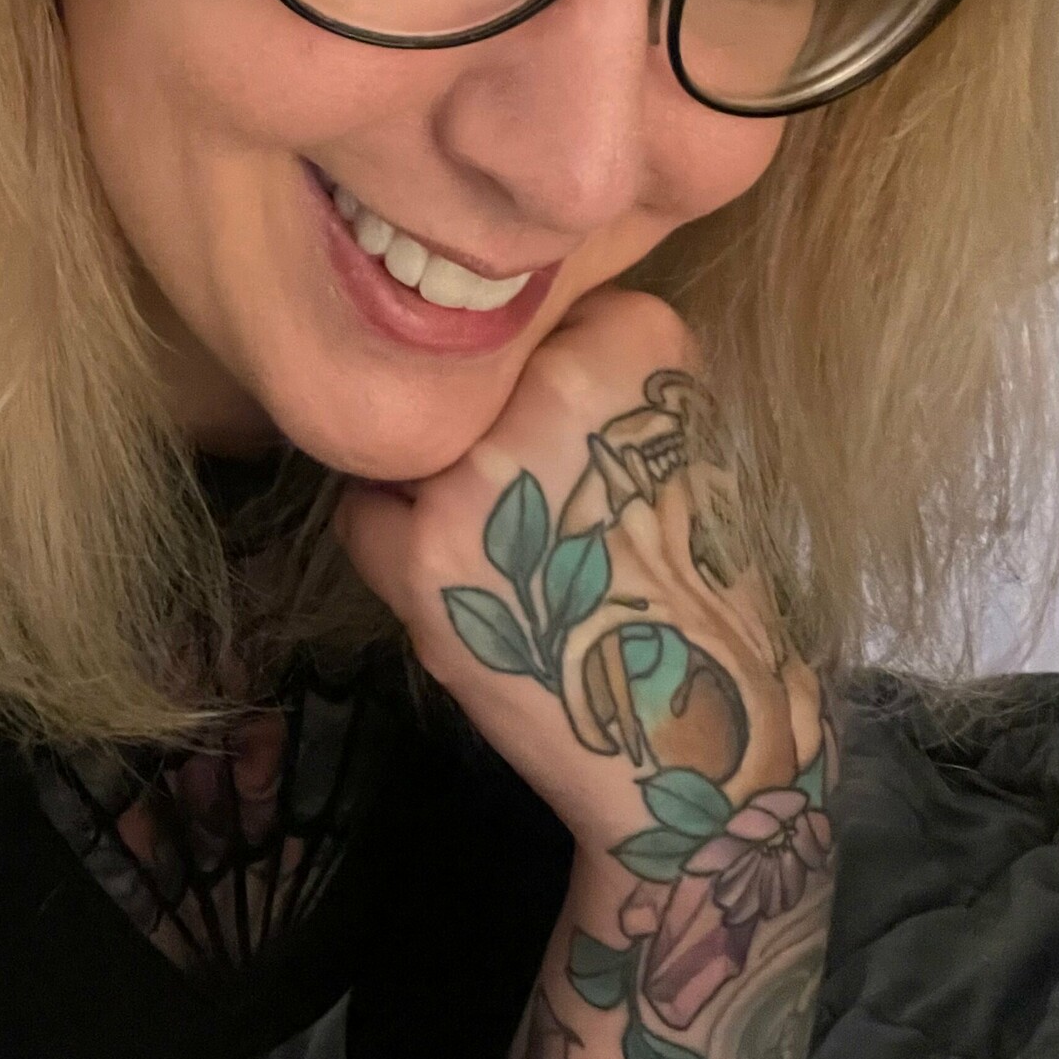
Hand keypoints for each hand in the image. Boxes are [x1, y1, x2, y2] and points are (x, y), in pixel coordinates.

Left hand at [333, 285, 825, 859]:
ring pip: (407, 442)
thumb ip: (583, 368)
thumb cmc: (686, 583)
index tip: (581, 448)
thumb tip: (470, 335)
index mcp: (638, 339)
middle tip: (543, 514)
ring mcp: (487, 468)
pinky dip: (395, 549)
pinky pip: (364, 515)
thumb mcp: (671, 431)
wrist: (694, 737)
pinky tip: (469, 588)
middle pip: (462, 377)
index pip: (528, 321)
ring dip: (434, 490)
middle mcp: (560, 384)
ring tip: (510, 555)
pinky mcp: (429, 552)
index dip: (536, 388)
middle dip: (481, 434)